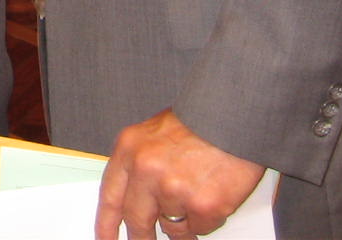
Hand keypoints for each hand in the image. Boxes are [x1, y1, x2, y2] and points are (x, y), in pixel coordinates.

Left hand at [97, 109, 264, 239]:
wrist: (236, 113)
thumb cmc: (201, 119)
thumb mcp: (155, 133)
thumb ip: (141, 163)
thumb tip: (136, 198)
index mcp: (130, 148)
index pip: (110, 197)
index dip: (105, 225)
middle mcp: (147, 169)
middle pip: (136, 220)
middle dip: (142, 237)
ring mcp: (173, 189)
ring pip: (172, 226)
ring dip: (185, 219)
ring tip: (198, 190)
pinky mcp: (202, 205)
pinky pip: (200, 227)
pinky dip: (208, 218)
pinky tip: (214, 193)